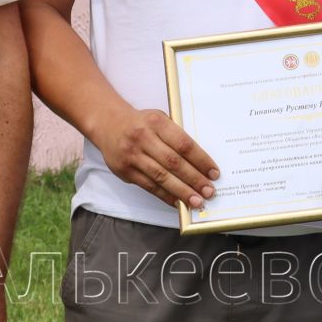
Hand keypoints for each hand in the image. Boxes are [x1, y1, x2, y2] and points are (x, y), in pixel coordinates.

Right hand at [92, 107, 218, 208]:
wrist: (108, 124)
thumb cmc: (141, 123)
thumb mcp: (159, 118)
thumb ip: (176, 135)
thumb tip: (201, 162)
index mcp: (156, 122)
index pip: (183, 144)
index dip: (201, 160)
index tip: (214, 173)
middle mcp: (143, 138)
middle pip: (173, 162)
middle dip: (194, 179)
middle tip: (209, 191)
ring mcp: (132, 155)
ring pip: (161, 177)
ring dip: (181, 191)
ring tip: (197, 201)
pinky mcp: (125, 171)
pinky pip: (149, 186)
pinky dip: (165, 196)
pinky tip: (178, 202)